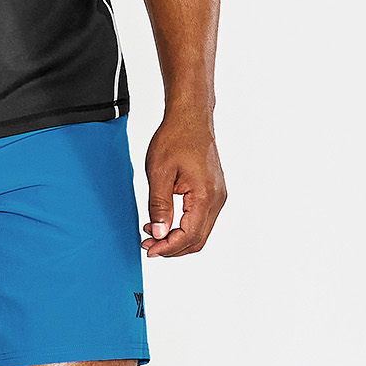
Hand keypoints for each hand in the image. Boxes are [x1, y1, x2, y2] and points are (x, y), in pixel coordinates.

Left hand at [142, 111, 225, 256]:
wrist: (191, 117)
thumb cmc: (175, 138)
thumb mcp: (158, 172)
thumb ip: (159, 206)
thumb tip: (159, 233)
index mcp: (205, 195)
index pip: (189, 235)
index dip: (167, 247)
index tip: (148, 248)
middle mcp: (217, 199)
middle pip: (198, 240)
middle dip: (172, 247)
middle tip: (147, 244)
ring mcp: (218, 196)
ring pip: (200, 232)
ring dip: (177, 238)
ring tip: (152, 232)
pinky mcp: (214, 192)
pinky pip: (201, 219)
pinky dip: (184, 226)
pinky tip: (165, 220)